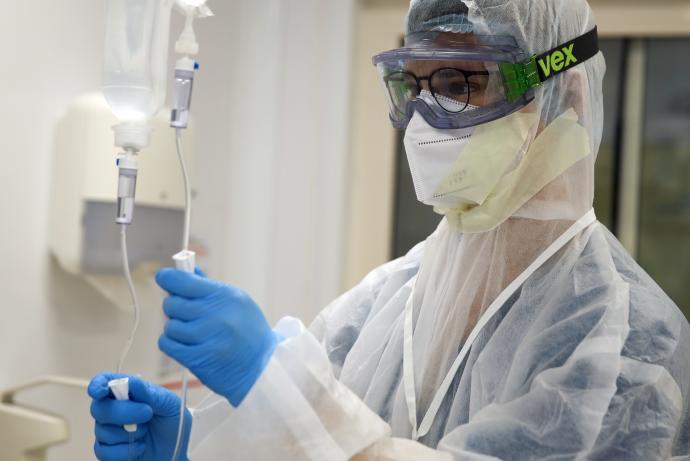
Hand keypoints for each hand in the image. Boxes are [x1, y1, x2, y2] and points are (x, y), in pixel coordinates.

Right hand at [88, 373, 191, 460]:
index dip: (98, 385)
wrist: (179, 449)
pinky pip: (103, 451)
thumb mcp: (168, 403)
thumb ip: (148, 393)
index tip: (100, 391)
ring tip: (146, 432)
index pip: (104, 382)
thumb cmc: (174, 422)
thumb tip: (130, 381)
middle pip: (99, 408)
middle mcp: (115, 410)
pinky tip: (140, 446)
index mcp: (128, 392)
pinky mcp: (110, 452)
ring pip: (101, 431)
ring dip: (128, 433)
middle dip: (122, 412)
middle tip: (146, 413)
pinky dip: (124, 451)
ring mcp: (110, 431)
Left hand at [156, 268, 279, 406]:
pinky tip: (186, 344)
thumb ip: (209, 287)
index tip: (164, 278)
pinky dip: (171, 344)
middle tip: (187, 314)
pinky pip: (167, 345)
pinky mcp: (198, 359)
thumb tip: (185, 271)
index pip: (183, 281)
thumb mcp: (238, 302)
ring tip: (192, 333)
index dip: (168, 278)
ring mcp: (207, 338)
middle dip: (175, 308)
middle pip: (172, 304)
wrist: (262, 368)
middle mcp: (216, 315)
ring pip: (169, 326)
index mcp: (226, 296)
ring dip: (175, 329)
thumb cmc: (248, 331)